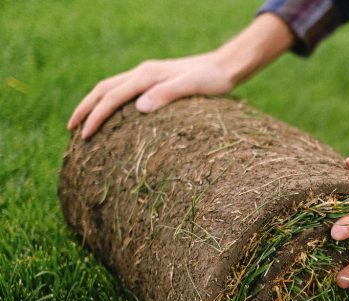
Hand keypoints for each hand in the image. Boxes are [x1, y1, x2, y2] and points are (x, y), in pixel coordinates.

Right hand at [67, 13, 293, 138]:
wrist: (227, 66)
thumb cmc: (213, 80)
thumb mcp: (192, 87)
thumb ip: (167, 94)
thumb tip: (139, 107)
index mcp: (147, 76)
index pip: (111, 97)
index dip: (95, 116)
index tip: (84, 136)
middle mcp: (143, 72)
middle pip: (103, 89)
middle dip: (85, 110)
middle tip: (71, 132)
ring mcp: (148, 75)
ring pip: (111, 88)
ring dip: (94, 105)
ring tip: (83, 124)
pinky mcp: (156, 80)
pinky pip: (124, 90)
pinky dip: (110, 102)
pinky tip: (112, 116)